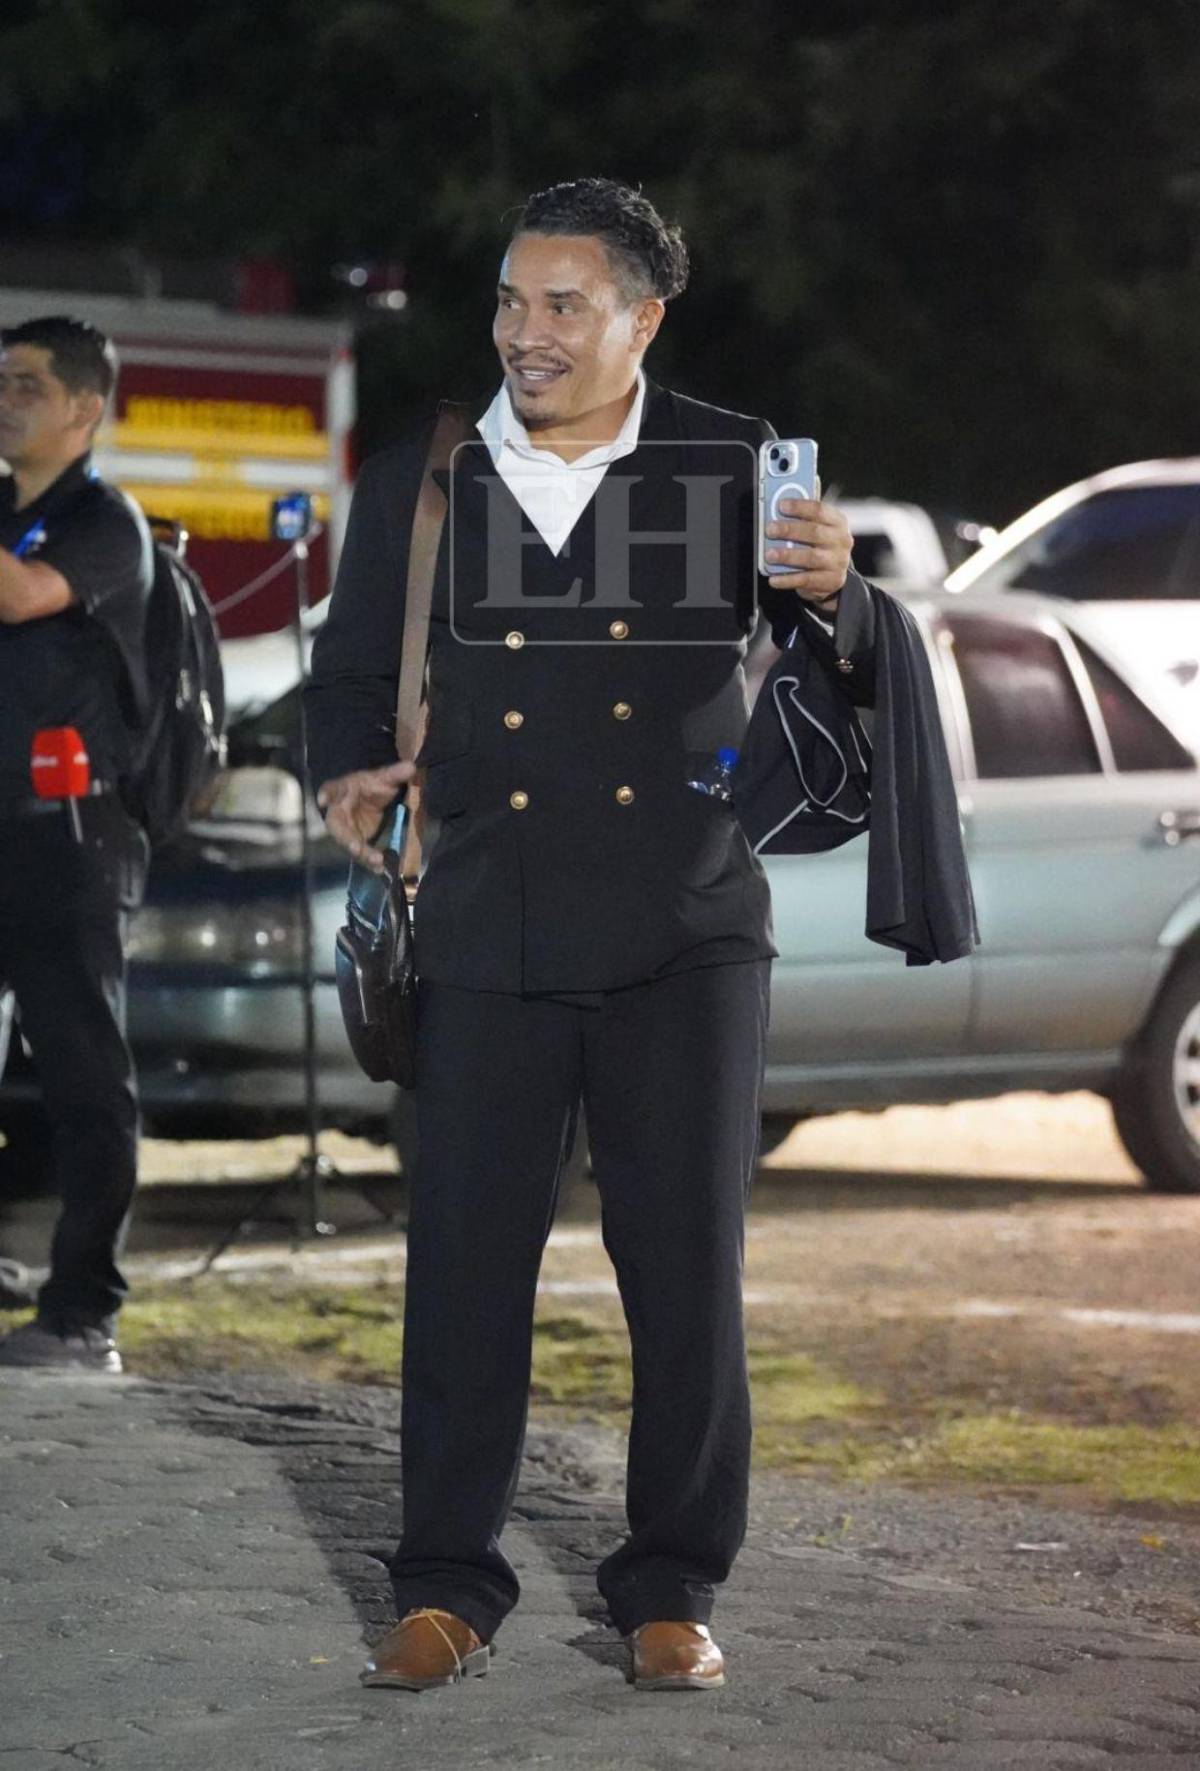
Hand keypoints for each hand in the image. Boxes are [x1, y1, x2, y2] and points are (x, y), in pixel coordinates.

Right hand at [316, 759, 416, 873]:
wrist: (369, 797)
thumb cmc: (369, 785)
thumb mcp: (382, 777)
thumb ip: (394, 773)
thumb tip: (411, 766)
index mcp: (340, 791)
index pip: (330, 789)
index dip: (326, 794)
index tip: (323, 800)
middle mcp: (338, 813)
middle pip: (337, 827)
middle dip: (346, 838)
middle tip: (355, 847)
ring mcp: (345, 830)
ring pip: (349, 844)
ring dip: (362, 854)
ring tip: (377, 862)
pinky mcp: (356, 843)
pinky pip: (361, 854)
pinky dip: (370, 861)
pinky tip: (381, 869)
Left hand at [764, 498, 852, 605]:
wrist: (833, 574)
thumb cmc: (818, 545)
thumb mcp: (815, 529)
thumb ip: (800, 522)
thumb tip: (774, 518)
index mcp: (837, 521)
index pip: (820, 510)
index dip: (800, 507)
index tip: (781, 505)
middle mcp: (841, 540)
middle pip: (814, 532)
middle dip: (790, 530)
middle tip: (770, 530)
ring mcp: (838, 562)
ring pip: (811, 557)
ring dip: (787, 556)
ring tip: (769, 555)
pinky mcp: (832, 581)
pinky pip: (806, 580)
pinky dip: (788, 580)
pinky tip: (774, 579)